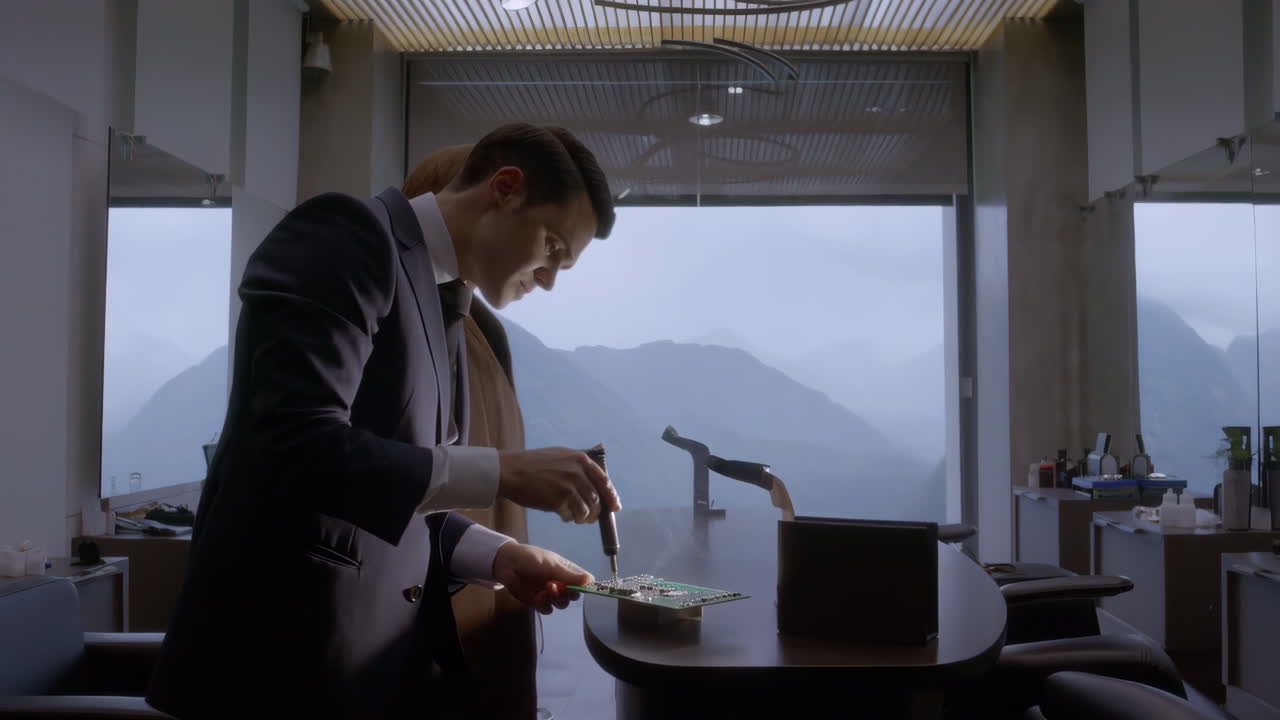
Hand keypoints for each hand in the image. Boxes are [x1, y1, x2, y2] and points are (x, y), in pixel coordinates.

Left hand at [493, 543, 590, 613]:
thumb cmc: (531, 559)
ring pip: (562, 604)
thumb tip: (591, 580)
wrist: (507, 565)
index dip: (584, 587)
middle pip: (574, 596)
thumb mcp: (552, 565)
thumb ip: (570, 575)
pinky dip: (544, 604)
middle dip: (568, 594)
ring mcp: (550, 594)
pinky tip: (537, 596)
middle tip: (559, 587)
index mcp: (567, 571)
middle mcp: (561, 583)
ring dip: (555, 599)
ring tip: (545, 590)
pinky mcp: (538, 602)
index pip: (583, 582)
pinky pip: (547, 609)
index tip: (581, 589)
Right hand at [497, 448, 621, 522]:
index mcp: (581, 459)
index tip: (615, 507)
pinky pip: (572, 514)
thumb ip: (579, 459)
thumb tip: (599, 450)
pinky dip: (570, 518)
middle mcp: (578, 471)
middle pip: (596, 498)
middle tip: (590, 518)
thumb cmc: (533, 463)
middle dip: (596, 511)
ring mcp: (569, 486)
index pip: (604, 481)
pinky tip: (564, 515)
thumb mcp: (560, 454)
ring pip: (587, 509)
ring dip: (584, 517)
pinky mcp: (559, 499)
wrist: (510, 471)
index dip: (611, 496)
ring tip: (576, 517)